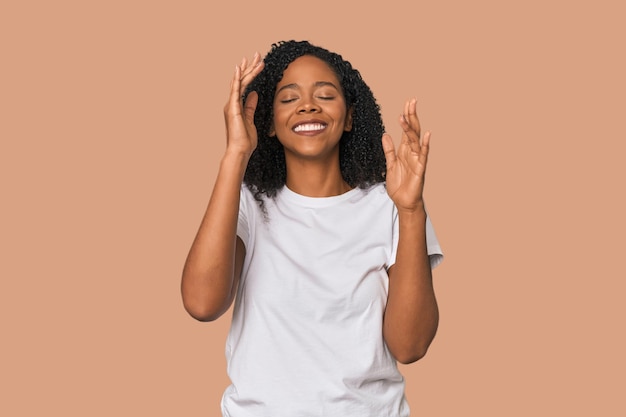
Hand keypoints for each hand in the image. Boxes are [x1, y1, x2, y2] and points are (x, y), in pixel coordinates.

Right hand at [223, 52, 264, 156]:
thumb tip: (254, 94)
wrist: (240, 150)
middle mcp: (232, 103)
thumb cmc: (245, 140)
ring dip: (248, 70)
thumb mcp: (250, 120)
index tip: (257, 63)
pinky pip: (235, 91)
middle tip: (257, 54)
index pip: (244, 85)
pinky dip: (237, 79)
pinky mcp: (232, 108)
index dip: (250, 73)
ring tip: (255, 58)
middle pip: (241, 81)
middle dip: (249, 67)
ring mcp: (231, 105)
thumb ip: (251, 106)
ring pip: (239, 83)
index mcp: (237, 106)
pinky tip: (239, 69)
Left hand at [382, 98, 430, 212]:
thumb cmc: (399, 184)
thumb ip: (389, 150)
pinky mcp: (420, 168)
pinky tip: (427, 135)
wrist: (403, 201)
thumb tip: (385, 134)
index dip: (407, 117)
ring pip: (415, 140)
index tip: (407, 103)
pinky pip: (423, 155)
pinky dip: (425, 145)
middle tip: (411, 101)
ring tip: (406, 116)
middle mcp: (412, 152)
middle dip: (411, 116)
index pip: (406, 130)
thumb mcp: (390, 165)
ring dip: (411, 128)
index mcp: (404, 150)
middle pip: (412, 130)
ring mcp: (417, 159)